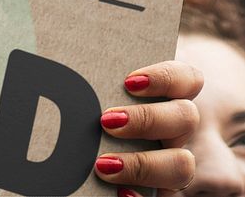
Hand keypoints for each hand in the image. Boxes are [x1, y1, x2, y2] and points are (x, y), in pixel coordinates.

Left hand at [93, 60, 203, 195]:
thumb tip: (56, 61)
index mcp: (172, 95)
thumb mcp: (106, 84)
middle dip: (147, 119)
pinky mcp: (163, 189)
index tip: (129, 82)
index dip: (165, 78)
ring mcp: (174, 159)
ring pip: (182, 165)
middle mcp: (178, 128)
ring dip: (144, 165)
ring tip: (103, 164)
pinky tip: (121, 194)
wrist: (115, 145)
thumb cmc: (104, 99)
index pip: (188, 78)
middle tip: (106, 121)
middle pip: (185, 118)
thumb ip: (97, 76)